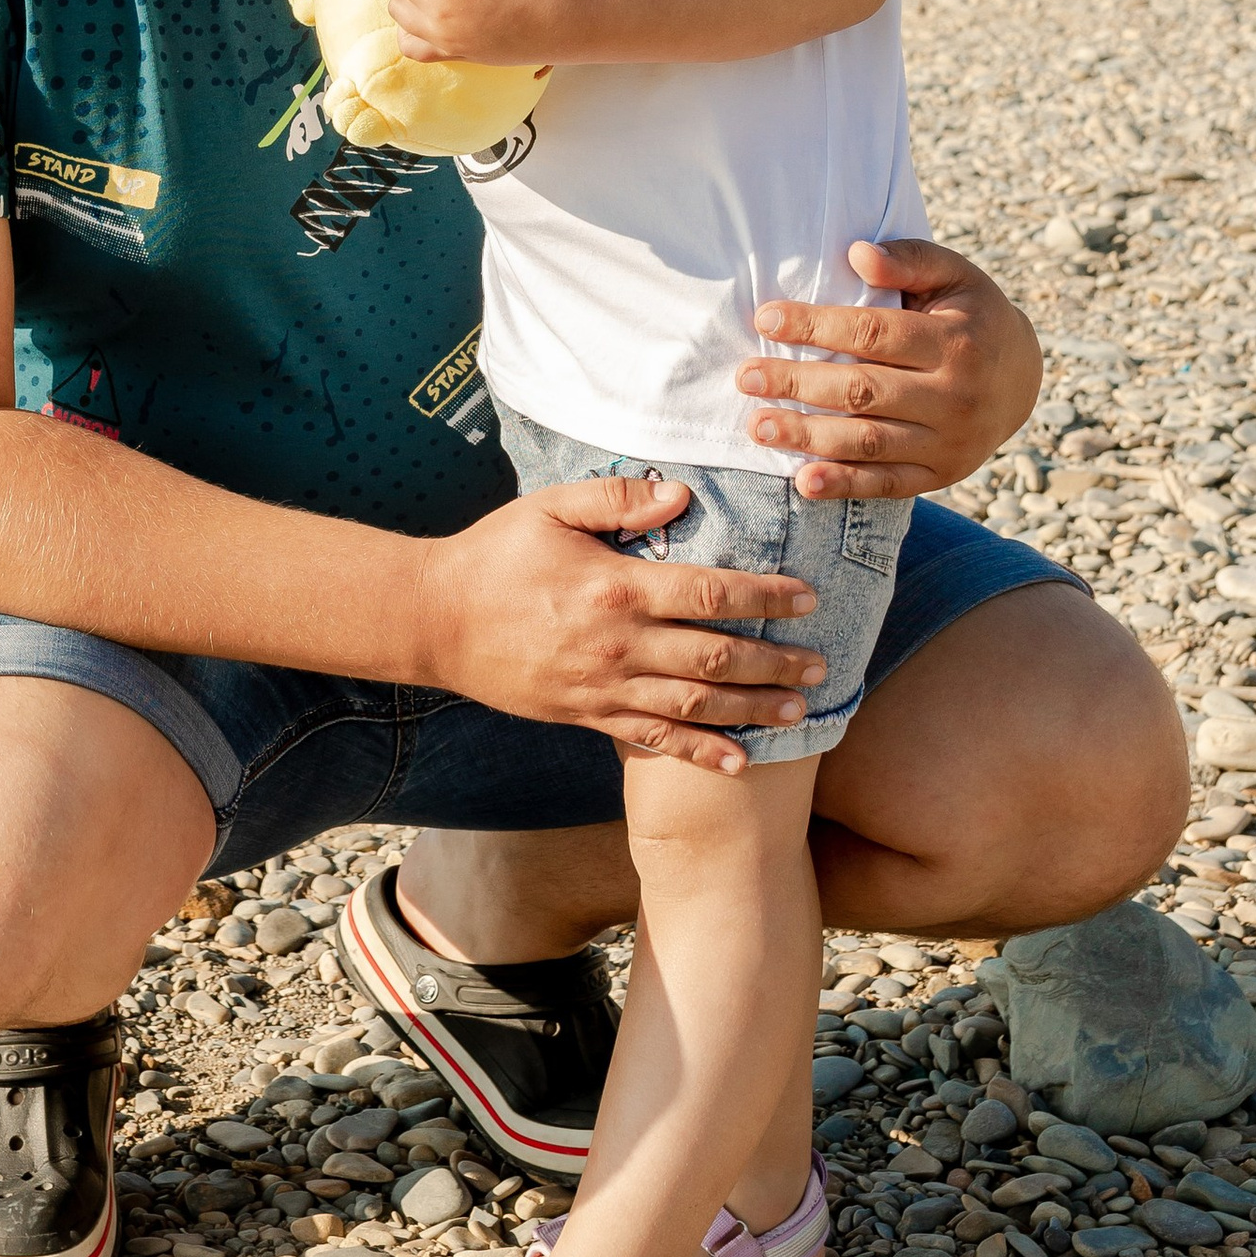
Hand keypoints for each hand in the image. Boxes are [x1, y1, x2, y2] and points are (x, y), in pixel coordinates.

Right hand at [415, 471, 823, 773]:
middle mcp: (618, 644)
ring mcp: (603, 687)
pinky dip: (698, 754)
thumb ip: (617, 498)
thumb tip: (680, 494)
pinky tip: (737, 762)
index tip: (806, 597)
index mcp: (617, 586)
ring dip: (751, 709)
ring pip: (694, 705)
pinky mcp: (586, 716)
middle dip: (775, 663)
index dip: (765, 597)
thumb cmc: (494, 555)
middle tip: (820, 667)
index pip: (710, 593)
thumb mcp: (549, 507)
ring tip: (798, 711)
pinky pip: (652, 740)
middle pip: (715, 657)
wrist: (435, 621)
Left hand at [735, 238, 1041, 500]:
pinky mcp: (940, 474)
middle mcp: (954, 396)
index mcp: (955, 342)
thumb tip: (856, 254)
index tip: (766, 319)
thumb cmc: (971, 315)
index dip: (816, 326)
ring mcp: (948, 442)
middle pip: (862, 391)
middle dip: (797, 384)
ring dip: (808, 436)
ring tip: (758, 425)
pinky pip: (886, 484)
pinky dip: (844, 485)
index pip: (873, 334)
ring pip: (868, 442)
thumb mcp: (954, 275)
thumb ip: (908, 259)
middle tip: (745, 376)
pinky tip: (802, 481)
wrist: (1023, 379)